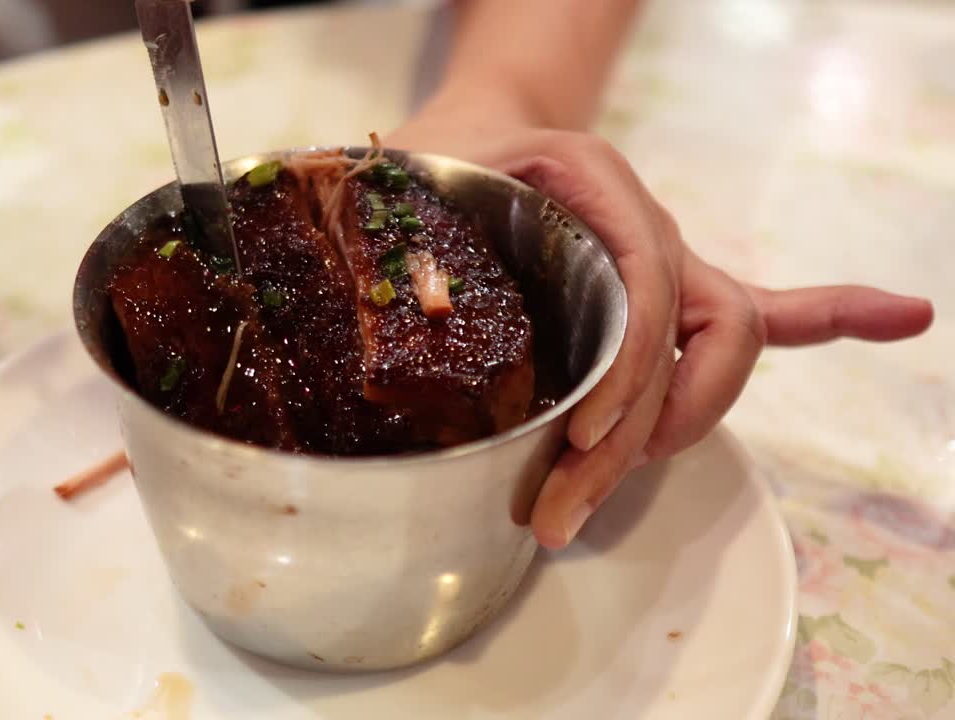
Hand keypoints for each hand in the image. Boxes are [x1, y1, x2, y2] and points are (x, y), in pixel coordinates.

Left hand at [387, 100, 934, 549]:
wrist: (467, 136)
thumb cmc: (437, 163)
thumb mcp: (410, 186)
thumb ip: (420, 242)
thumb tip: (437, 305)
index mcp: (595, 184)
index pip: (651, 294)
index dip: (629, 376)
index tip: (579, 440)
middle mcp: (646, 223)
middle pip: (700, 338)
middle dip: (642, 434)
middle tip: (559, 509)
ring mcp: (670, 259)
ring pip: (725, 348)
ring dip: (678, 427)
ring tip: (594, 484)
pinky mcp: (673, 289)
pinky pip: (770, 304)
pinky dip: (834, 316)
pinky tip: (902, 317)